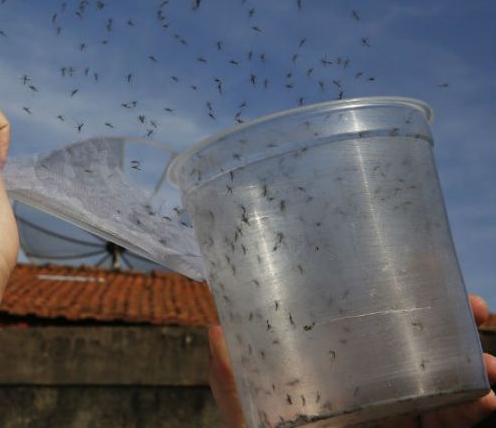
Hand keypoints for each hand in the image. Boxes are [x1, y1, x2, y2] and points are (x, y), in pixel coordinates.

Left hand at [208, 294, 495, 427]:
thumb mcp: (245, 406)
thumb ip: (229, 372)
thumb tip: (215, 323)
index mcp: (332, 366)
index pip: (367, 322)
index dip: (396, 298)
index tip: (425, 271)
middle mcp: (365, 383)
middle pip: (413, 344)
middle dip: (447, 323)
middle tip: (474, 307)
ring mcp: (389, 411)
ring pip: (440, 381)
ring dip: (470, 367)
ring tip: (488, 362)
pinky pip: (444, 422)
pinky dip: (470, 410)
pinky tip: (485, 398)